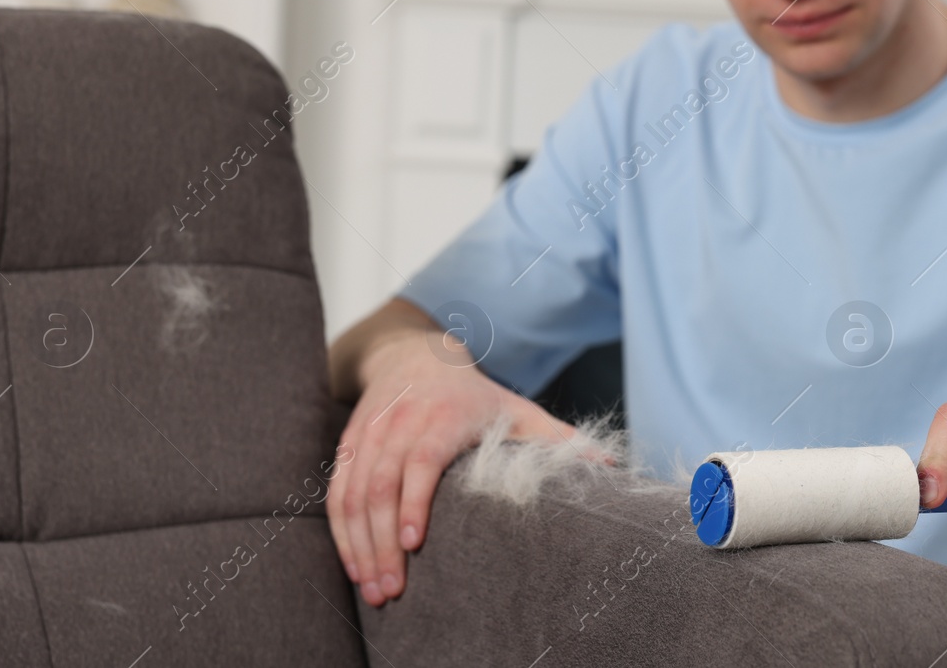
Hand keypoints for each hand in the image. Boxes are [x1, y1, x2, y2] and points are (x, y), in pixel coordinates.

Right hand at [326, 332, 585, 606]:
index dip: (414, 501)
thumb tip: (610, 467)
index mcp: (442, 416)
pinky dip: (341, 531)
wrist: (414, 355)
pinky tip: (352, 565)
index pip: (420, 460)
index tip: (415, 544)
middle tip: (392, 591)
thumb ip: (556, 441)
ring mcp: (369, 435)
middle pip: (381, 486)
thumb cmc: (473, 394)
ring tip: (373, 590)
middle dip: (382, 543)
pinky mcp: (349, 446)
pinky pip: (336, 492)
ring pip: (353, 494)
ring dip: (358, 545)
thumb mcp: (516, 409)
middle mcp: (399, 423)